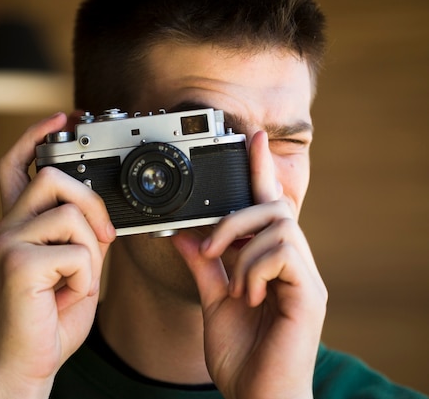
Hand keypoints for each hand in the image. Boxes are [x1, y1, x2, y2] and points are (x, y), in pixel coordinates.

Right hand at [0, 112, 115, 398]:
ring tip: (77, 280)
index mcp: (17, 226)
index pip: (16, 166)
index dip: (35, 136)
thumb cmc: (50, 316)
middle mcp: (5, 228)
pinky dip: (86, 276)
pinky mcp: (17, 264)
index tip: (61, 116)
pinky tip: (68, 295)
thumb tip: (100, 210)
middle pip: (51, 176)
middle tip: (104, 236)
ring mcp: (6, 243)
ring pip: (69, 213)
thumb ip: (82, 233)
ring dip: (90, 250)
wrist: (30, 362)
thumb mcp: (76, 266)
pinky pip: (75, 251)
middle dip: (91, 202)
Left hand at [171, 131, 326, 398]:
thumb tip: (184, 236)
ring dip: (243, 248)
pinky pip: (283, 254)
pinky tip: (246, 296)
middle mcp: (294, 266)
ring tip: (231, 284)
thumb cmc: (242, 356)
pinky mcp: (310, 295)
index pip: (269, 207)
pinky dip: (254, 268)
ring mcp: (305, 279)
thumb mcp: (214, 303)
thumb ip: (204, 268)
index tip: (251, 139)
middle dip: (237, 218)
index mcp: (272, 264)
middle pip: (275, 208)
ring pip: (280, 226)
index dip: (260, 171)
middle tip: (212, 247)